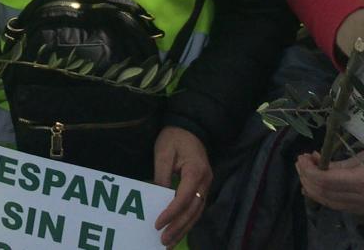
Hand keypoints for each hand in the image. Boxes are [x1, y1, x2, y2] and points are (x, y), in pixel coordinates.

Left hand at [152, 125, 210, 246]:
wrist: (189, 126)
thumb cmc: (174, 137)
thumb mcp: (163, 153)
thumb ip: (161, 176)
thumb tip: (157, 199)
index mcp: (196, 171)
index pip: (183, 198)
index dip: (171, 213)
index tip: (158, 224)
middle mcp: (205, 181)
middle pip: (193, 210)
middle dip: (178, 227)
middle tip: (164, 241)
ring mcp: (206, 185)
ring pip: (196, 212)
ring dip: (183, 228)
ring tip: (170, 242)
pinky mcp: (202, 186)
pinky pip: (196, 207)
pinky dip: (187, 221)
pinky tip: (178, 230)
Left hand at [296, 149, 363, 215]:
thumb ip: (342, 163)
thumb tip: (319, 164)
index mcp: (363, 180)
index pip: (326, 180)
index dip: (309, 170)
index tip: (302, 157)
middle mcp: (362, 199)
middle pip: (324, 194)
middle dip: (307, 178)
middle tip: (300, 162)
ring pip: (330, 203)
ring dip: (313, 188)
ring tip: (306, 172)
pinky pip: (340, 206)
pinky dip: (325, 196)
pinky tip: (318, 185)